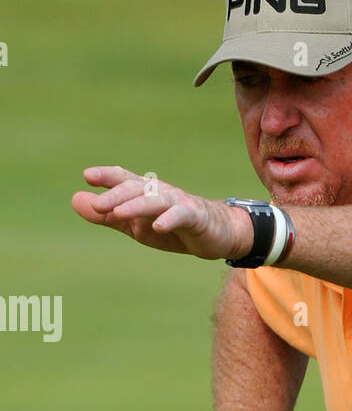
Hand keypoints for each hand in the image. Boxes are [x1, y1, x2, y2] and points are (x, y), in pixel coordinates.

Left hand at [71, 166, 252, 259]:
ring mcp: (178, 202)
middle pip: (136, 188)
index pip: (123, 179)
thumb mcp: (135, 225)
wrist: (216, 234)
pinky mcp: (196, 216)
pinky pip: (181, 215)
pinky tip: (157, 227)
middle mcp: (160, 192)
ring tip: (118, 213)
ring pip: (155, 200)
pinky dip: (169, 220)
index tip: (88, 176)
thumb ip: (107, 215)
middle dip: (116, 195)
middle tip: (98, 205)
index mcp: (144, 192)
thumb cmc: (172, 227)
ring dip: (136, 206)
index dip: (107, 177)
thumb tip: (75, 200)